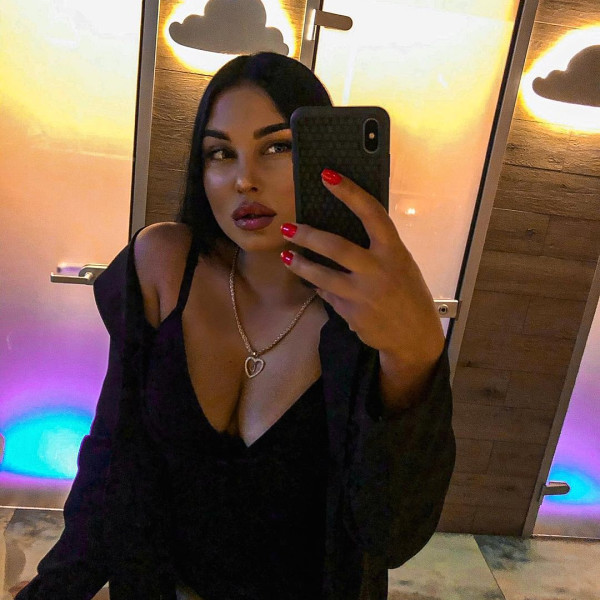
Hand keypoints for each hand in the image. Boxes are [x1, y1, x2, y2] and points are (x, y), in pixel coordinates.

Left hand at [281, 169, 444, 371]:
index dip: (349, 192)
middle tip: (287, 227)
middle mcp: (379, 270)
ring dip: (300, 264)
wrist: (414, 337)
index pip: (371, 213)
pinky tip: (313, 282)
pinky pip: (328, 295)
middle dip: (307, 235)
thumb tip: (343, 229)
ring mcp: (363, 295)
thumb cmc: (408, 293)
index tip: (327, 176)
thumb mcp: (401, 264)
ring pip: (322, 276)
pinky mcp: (351, 314)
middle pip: (335, 247)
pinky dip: (319, 287)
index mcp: (394, 252)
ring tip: (286, 256)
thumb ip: (377, 249)